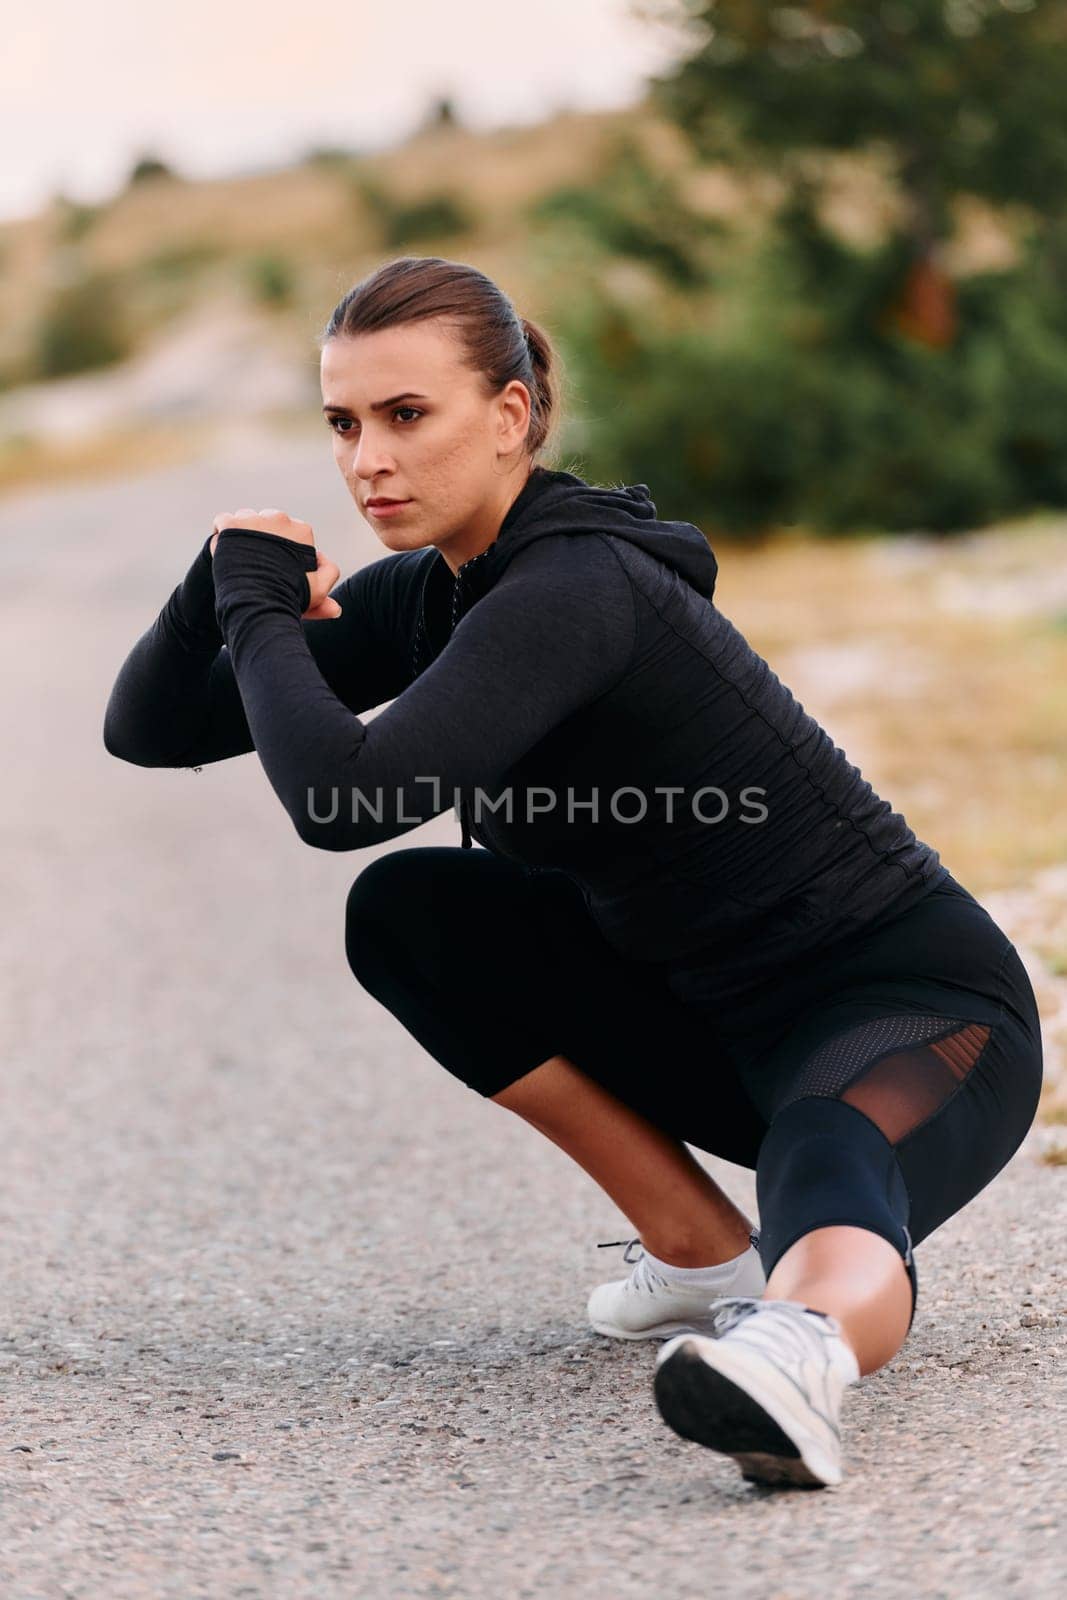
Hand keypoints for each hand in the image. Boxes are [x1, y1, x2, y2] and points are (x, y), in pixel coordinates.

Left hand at [210, 506, 341, 619]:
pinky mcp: (231, 524)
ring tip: (239, 558)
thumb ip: (329, 576)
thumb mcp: (316, 591)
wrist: (258, 604)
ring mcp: (254, 519)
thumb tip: (325, 561)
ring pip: (245, 520)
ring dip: (242, 534)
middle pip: (267, 523)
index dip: (281, 549)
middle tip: (256, 563)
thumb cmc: (289, 598)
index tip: (275, 566)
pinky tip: (224, 551)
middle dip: (262, 538)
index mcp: (302, 530)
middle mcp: (280, 518)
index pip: (290, 532)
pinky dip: (221, 534)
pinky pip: (222, 521)